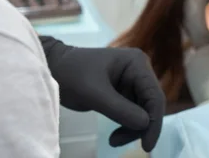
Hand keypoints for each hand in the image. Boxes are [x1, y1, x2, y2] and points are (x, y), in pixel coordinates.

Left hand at [39, 37, 164, 151]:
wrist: (53, 68)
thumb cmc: (71, 74)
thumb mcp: (93, 93)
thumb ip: (120, 109)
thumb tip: (146, 125)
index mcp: (137, 63)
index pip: (154, 96)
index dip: (154, 122)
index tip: (147, 145)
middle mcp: (140, 71)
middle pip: (151, 105)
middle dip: (140, 127)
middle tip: (117, 142)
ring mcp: (133, 81)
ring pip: (144, 112)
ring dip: (132, 129)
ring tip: (113, 140)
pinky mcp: (125, 92)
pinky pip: (133, 113)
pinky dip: (126, 126)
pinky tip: (114, 135)